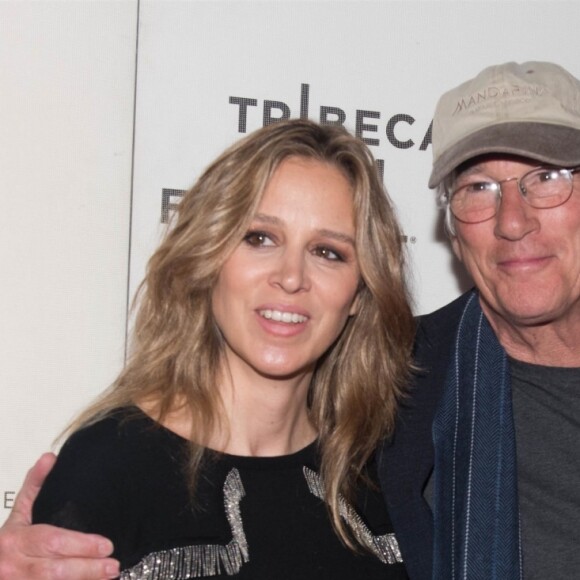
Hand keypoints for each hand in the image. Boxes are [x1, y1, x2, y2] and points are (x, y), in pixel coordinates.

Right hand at [0, 453, 119, 578]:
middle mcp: (13, 566)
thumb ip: (35, 486)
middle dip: (87, 568)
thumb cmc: (8, 543)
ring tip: (108, 576)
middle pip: (54, 570)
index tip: (107, 544)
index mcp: (15, 540)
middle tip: (113, 564)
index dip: (81, 545)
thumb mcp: (18, 513)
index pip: (52, 541)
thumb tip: (49, 457)